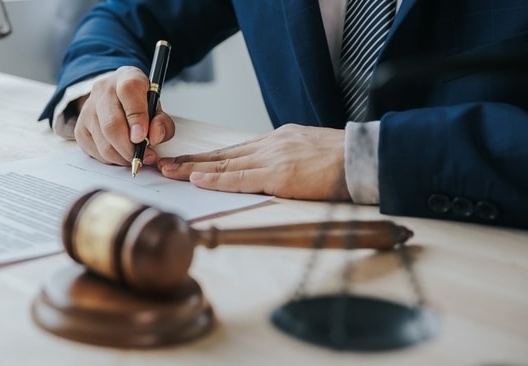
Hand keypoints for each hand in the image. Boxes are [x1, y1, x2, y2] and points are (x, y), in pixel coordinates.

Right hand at [74, 66, 175, 164]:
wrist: (115, 95)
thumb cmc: (138, 102)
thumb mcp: (157, 106)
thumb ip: (161, 121)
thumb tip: (154, 137)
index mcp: (126, 78)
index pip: (129, 92)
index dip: (137, 117)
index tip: (143, 137)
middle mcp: (103, 90)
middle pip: (112, 125)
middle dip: (130, 148)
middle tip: (144, 156)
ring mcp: (88, 109)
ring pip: (104, 143)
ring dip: (122, 157)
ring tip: (134, 155)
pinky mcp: (80, 128)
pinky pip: (95, 151)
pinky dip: (111, 159)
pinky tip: (120, 153)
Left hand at [156, 124, 350, 200]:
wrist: (365, 159)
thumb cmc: (341, 161)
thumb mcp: (306, 151)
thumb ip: (284, 159)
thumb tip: (268, 172)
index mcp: (276, 141)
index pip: (233, 151)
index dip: (205, 157)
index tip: (183, 161)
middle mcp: (269, 145)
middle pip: (221, 154)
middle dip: (190, 160)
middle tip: (163, 164)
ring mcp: (273, 159)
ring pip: (224, 164)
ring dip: (193, 169)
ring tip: (169, 172)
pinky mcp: (279, 175)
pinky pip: (240, 178)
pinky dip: (216, 179)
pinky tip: (197, 179)